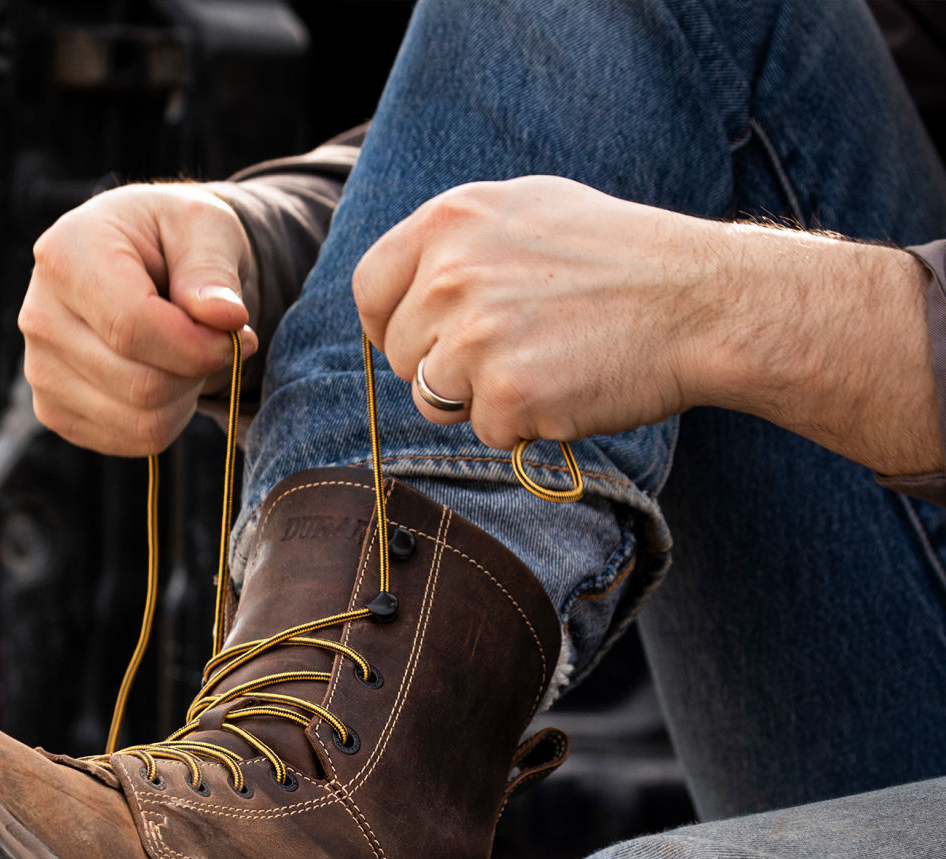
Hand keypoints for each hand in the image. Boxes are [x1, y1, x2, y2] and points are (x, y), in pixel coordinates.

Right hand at [18, 184, 259, 455]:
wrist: (136, 261)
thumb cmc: (170, 239)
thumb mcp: (204, 227)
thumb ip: (214, 270)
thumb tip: (226, 317)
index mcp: (66, 256)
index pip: (131, 328)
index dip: (197, 346)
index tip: (239, 334)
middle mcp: (40, 317)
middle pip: (140, 385)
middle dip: (196, 371)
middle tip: (212, 339)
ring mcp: (40, 371)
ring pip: (141, 422)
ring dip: (185, 395)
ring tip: (184, 353)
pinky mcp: (55, 411)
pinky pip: (134, 440)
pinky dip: (168, 417)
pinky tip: (163, 374)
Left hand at [353, 175, 717, 448]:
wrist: (701, 302)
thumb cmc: (621, 259)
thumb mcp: (530, 212)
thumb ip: (457, 243)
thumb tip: (404, 287)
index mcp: (452, 219)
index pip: (370, 287)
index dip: (387, 324)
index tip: (417, 340)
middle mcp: (451, 273)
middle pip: (400, 353)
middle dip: (442, 366)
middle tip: (514, 350)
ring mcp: (476, 336)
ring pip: (432, 400)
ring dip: (477, 400)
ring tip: (543, 363)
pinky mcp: (506, 393)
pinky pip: (484, 432)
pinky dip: (521, 425)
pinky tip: (567, 387)